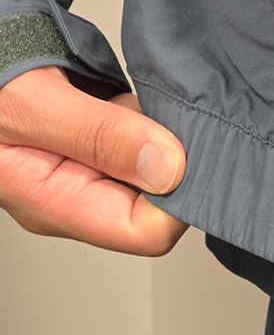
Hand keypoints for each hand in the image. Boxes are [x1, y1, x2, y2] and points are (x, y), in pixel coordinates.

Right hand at [0, 66, 186, 255]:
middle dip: (168, 161)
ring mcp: (90, 175)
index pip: (145, 231)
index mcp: (58, 204)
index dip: (177, 199)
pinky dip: (147, 122)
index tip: (180, 154)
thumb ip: (99, 136)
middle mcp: (79, 197)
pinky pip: (146, 146)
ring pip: (158, 172)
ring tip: (123, 105)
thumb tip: (168, 169)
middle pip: (159, 203)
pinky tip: (123, 103)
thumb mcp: (32, 104)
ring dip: (157, 136)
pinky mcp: (100, 153)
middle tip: (149, 119)